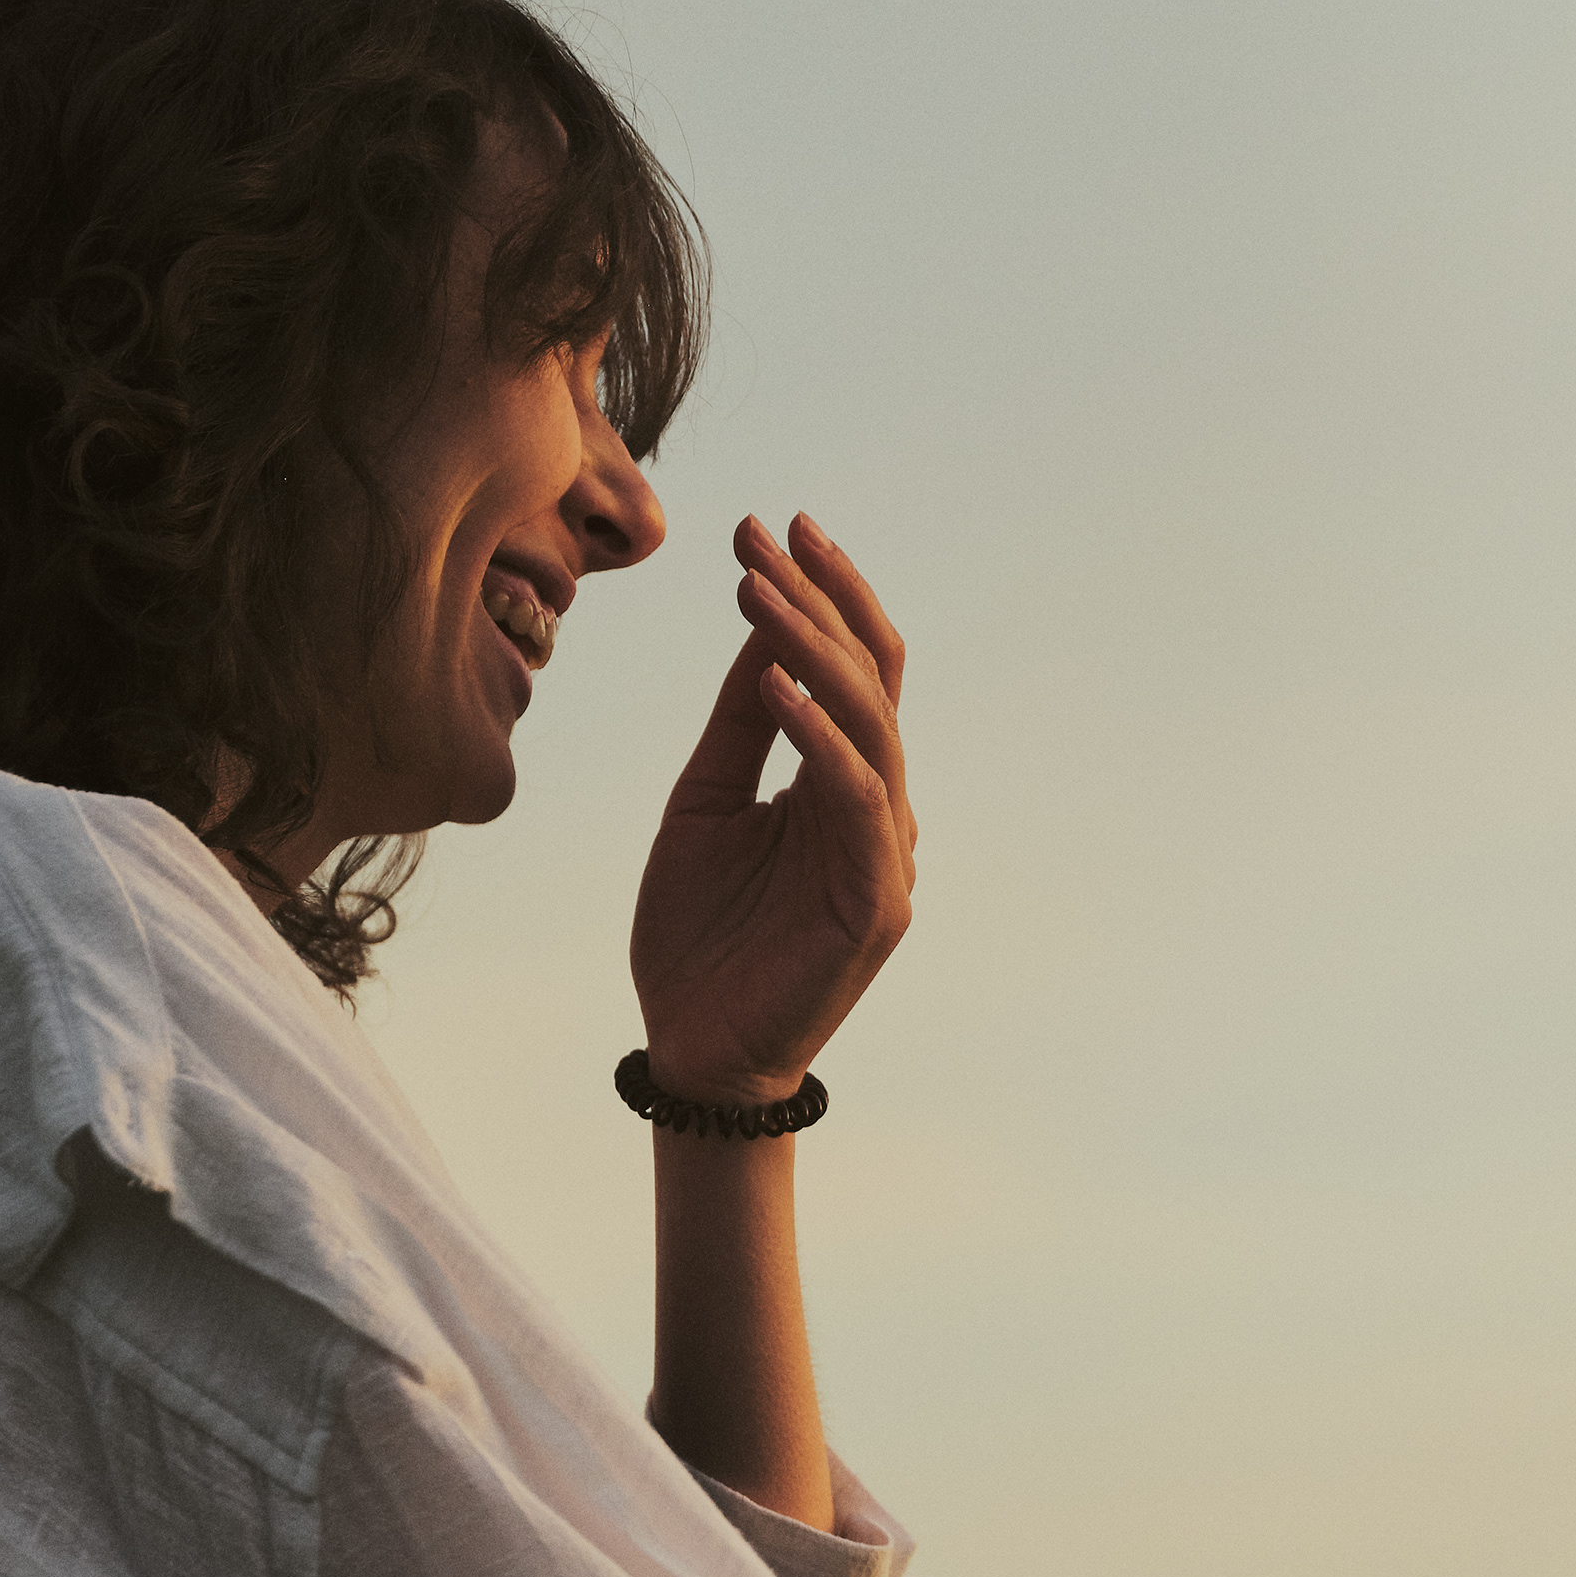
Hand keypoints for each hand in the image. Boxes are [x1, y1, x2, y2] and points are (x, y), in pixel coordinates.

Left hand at [629, 513, 915, 1104]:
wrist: (690, 1050)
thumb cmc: (698, 935)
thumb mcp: (703, 801)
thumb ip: (739, 724)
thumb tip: (758, 629)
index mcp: (840, 782)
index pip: (852, 666)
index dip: (818, 593)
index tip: (763, 526)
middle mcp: (877, 806)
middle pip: (874, 677)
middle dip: (819, 599)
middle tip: (764, 538)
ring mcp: (885, 854)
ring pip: (873, 724)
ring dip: (814, 650)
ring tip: (756, 594)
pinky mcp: (875, 903)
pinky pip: (858, 799)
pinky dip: (819, 737)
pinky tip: (773, 686)